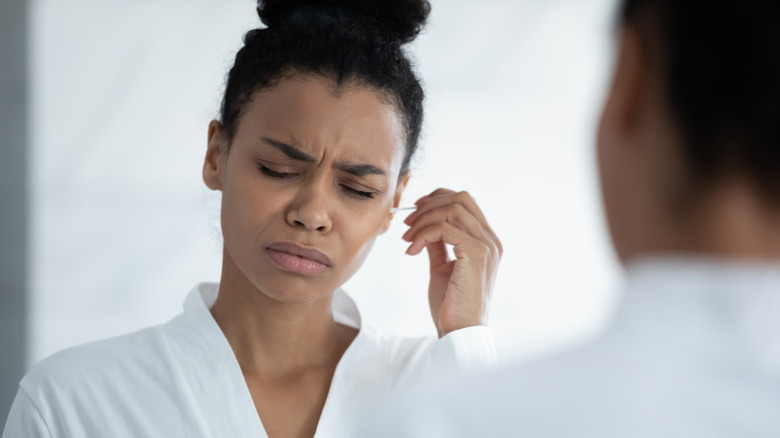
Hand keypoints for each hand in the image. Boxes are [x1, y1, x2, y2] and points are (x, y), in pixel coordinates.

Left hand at [401, 189, 501, 337]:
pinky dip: (424, 234)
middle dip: (429, 204)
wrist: (460, 331)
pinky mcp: (476, 254)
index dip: (437, 199)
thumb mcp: (442, 267)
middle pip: (461, 198)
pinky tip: (412, 250)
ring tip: (407, 238)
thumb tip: (426, 227)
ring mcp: (486, 246)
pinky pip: (445, 228)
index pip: (465, 202)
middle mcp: (490, 240)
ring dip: (423, 220)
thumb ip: (439, 245)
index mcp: (486, 241)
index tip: (415, 211)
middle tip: (408, 222)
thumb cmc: (452, 305)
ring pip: (452, 209)